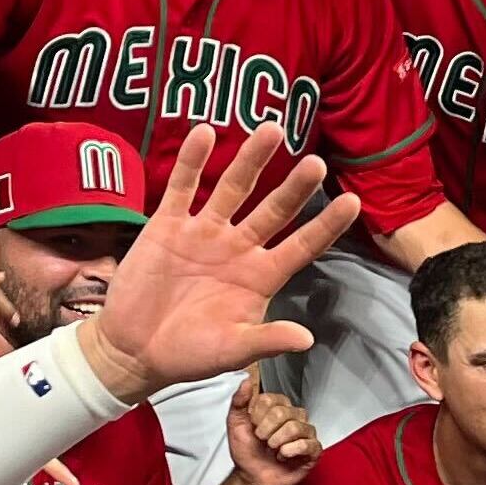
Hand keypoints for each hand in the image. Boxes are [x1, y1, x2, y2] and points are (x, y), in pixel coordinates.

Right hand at [79, 126, 356, 402]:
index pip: (302, 246)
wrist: (133, 349)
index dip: (326, 225)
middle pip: (273, 210)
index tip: (352, 202)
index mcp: (260, 277)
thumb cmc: (188, 354)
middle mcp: (238, 248)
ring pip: (233, 188)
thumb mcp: (231, 351)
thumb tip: (306, 339)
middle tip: (316, 163)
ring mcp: (204, 232)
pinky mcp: (168, 225)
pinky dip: (193, 161)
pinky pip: (183, 187)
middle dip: (294, 188)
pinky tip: (205, 133)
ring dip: (251, 160)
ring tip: (272, 130)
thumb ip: (266, 340)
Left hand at [227, 373, 321, 484]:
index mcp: (278, 407)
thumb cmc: (247, 452)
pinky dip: (289, 452)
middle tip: (263, 441)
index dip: (257, 416)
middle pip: (282, 412)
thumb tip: (246, 381)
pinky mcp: (313, 449)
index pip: (270, 399)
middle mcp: (294, 416)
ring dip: (277, 442)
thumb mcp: (235, 424)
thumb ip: (239, 401)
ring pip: (295, 427)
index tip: (254, 427)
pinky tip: (283, 457)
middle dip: (266, 431)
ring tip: (272, 449)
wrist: (253, 478)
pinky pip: (307, 444)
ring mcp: (306, 432)